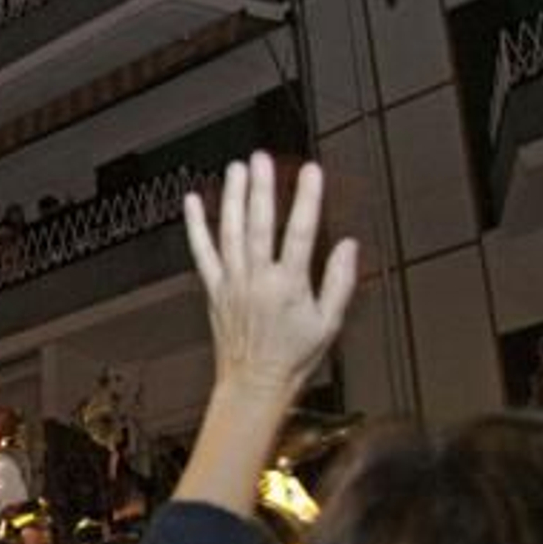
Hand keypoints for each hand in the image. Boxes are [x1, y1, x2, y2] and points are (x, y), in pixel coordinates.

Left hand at [184, 153, 357, 404]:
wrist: (253, 385)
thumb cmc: (293, 358)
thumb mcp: (329, 323)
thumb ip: (340, 282)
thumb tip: (349, 246)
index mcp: (289, 286)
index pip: (301, 233)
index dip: (307, 199)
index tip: (312, 171)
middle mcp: (257, 281)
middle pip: (260, 225)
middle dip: (262, 188)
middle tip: (263, 158)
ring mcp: (232, 283)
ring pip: (230, 232)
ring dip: (233, 197)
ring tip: (237, 168)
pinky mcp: (214, 290)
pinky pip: (202, 253)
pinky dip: (196, 227)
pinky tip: (193, 202)